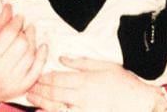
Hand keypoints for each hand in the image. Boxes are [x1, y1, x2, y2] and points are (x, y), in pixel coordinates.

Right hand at [0, 3, 47, 109]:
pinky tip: (42, 46)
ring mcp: (13, 80)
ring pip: (30, 54)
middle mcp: (0, 70)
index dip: (17, 22)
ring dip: (33, 41)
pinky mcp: (23, 86)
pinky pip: (37, 68)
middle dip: (25, 32)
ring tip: (29, 34)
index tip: (19, 17)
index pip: (8, 34)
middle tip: (24, 27)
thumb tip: (9, 7)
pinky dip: (42, 55)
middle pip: (22, 43)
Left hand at [26, 57, 160, 111]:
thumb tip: (62, 59)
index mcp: (86, 79)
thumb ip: (82, 62)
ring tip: (30, 98)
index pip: (59, 77)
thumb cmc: (124, 83)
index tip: (37, 76)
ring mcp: (82, 108)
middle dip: (39, 89)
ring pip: (55, 105)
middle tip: (28, 86)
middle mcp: (81, 94)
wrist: (138, 101)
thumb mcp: (106, 65)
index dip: (45, 77)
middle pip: (54, 91)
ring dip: (40, 101)